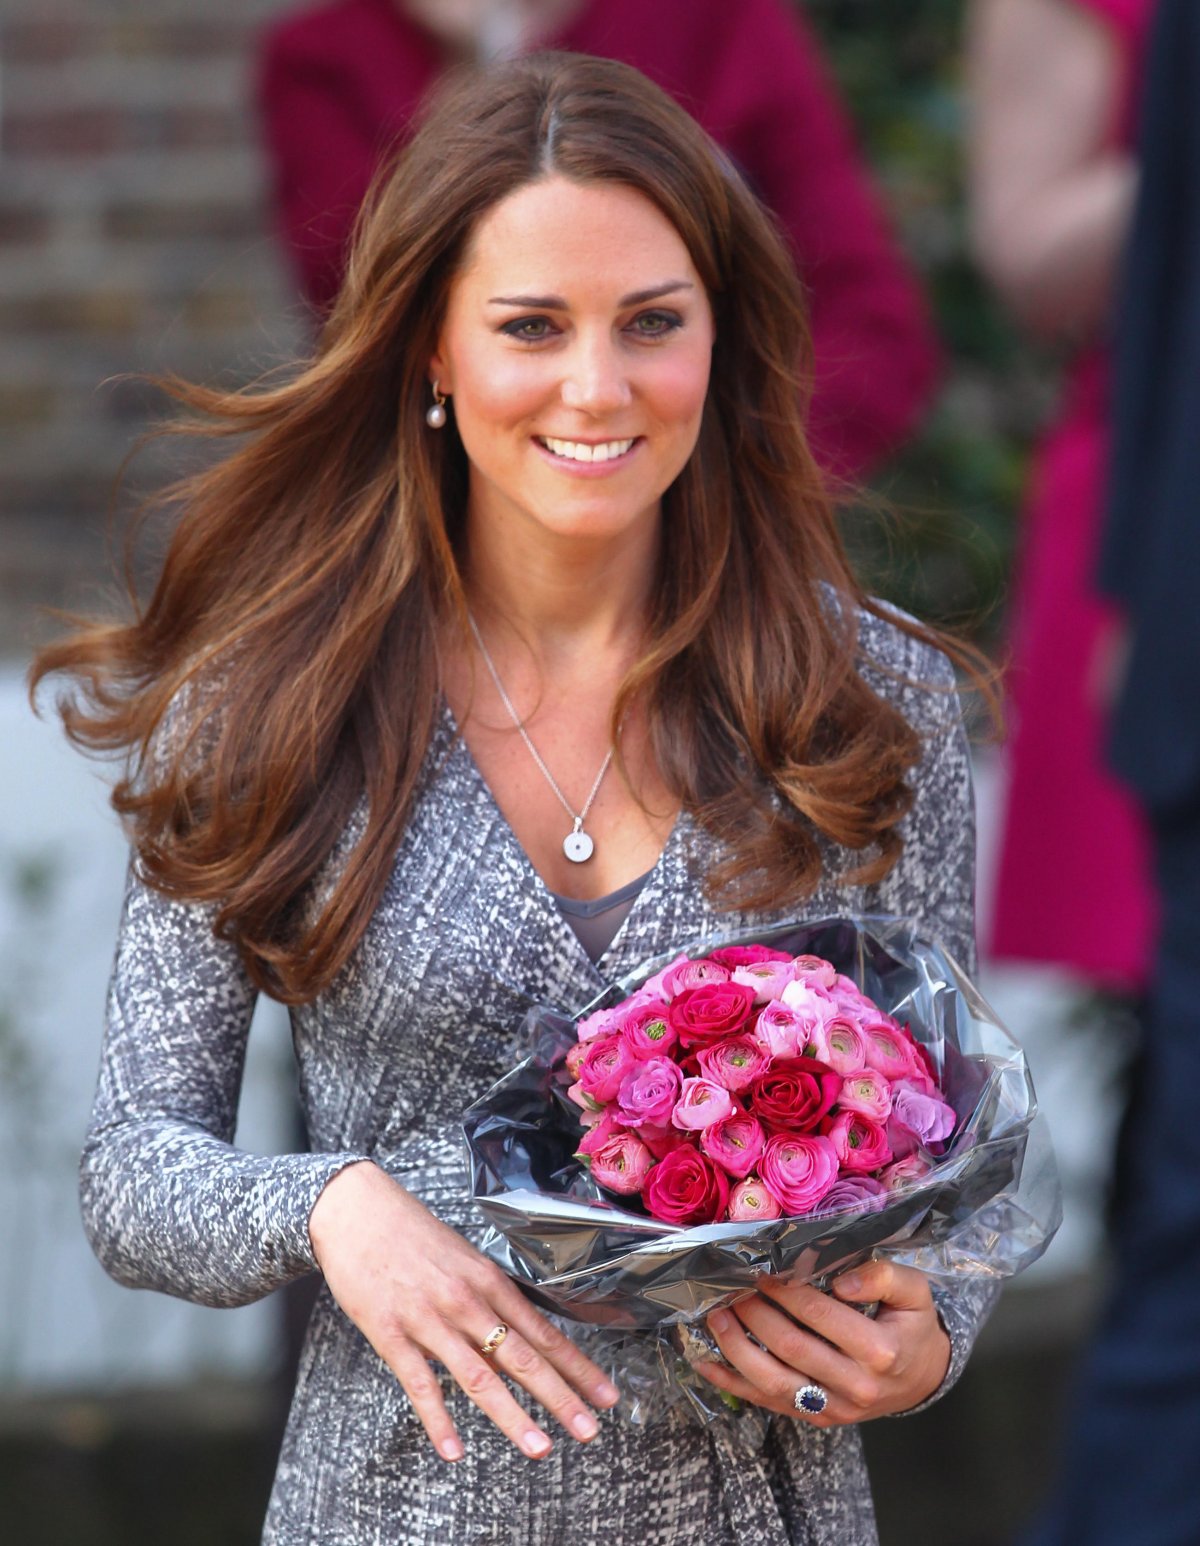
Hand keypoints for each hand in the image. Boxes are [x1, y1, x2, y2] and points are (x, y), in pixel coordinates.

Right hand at [308, 1160, 618, 1461]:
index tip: (606, 1395)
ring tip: (539, 1448)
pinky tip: (454, 1452)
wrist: (357, 1210)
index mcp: (489, 1281)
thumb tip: (511, 1346)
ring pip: (479, 1375)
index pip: (543, 1332)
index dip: (577, 1367)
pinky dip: (439, 1420)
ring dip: (512, 1416)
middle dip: (560, 1397)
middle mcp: (467, 1301)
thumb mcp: (462, 1260)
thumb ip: (487, 1303)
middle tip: (589, 1431)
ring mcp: (429, 1319)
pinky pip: (420, 1383)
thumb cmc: (413, 1235)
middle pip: (522, 1356)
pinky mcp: (391, 1333)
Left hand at [695, 1258, 950, 1424]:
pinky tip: (707, 1363)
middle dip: (755, 1314)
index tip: (763, 1269)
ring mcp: (835, 1407)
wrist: (923, 1377)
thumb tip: (841, 1280)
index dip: (786, 1291)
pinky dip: (734, 1383)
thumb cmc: (912, 1326)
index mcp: (880, 1350)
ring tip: (716, 1317)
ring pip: (775, 1382)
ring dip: (737, 1348)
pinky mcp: (818, 1417)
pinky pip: (770, 1403)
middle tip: (733, 1288)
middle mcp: (856, 1385)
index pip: (821, 1316)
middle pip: (792, 1348)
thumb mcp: (914, 1292)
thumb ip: (882, 1277)